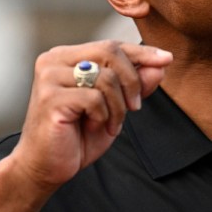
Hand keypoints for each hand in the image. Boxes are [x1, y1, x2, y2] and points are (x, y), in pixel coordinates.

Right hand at [12, 40, 172, 191]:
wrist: (45, 167)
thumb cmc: (77, 135)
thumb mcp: (115, 106)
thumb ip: (136, 84)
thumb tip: (161, 64)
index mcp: (68, 56)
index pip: (111, 45)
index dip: (141, 52)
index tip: (166, 59)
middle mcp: (54, 60)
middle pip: (110, 51)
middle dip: (132, 81)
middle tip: (134, 108)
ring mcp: (49, 76)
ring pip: (106, 77)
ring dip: (118, 106)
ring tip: (110, 124)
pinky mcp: (50, 97)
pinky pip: (94, 98)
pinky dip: (104, 116)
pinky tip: (95, 126)